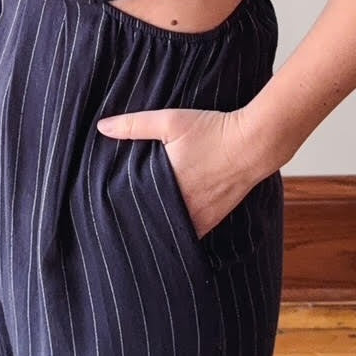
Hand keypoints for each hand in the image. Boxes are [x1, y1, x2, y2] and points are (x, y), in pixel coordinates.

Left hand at [96, 104, 272, 238]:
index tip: (105, 212)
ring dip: (159, 229)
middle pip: (152, 224)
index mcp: (166, 186)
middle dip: (137, 223)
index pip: (133, 208)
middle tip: (119, 223)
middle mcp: (182, 207)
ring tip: (143, 226)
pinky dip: (180, 232)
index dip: (119, 211)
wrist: (253, 144)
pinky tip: (171, 226)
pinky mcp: (214, 218)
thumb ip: (134, 126)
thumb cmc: (213, 131)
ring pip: (171, 233)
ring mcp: (200, 216)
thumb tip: (102, 127)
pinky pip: (191, 233)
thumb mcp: (170, 121)